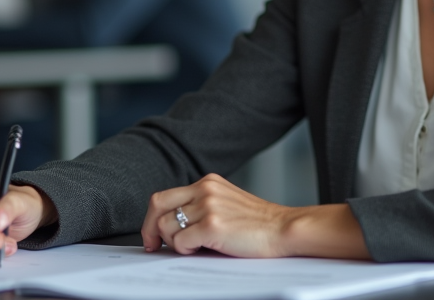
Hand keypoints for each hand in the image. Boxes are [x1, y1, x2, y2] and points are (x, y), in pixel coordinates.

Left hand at [142, 173, 302, 257]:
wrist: (284, 229)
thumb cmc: (259, 223)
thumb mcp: (227, 202)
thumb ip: (202, 204)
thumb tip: (172, 224)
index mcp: (207, 182)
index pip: (164, 196)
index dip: (152, 217)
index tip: (152, 235)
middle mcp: (205, 189)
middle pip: (157, 206)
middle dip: (149, 230)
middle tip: (154, 246)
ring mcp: (208, 206)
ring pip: (166, 227)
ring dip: (175, 243)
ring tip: (194, 247)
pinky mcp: (212, 225)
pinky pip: (180, 242)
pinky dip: (185, 250)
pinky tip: (202, 249)